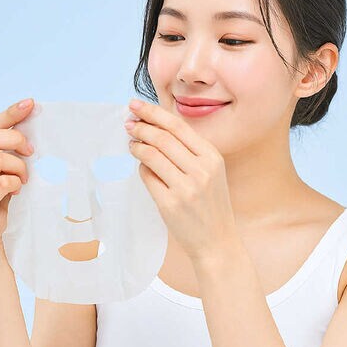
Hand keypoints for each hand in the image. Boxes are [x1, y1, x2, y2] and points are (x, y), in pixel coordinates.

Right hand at [0, 98, 34, 253]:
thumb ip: (9, 151)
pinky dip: (17, 183)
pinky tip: (19, 190)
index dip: (9, 113)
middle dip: (16, 139)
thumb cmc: (2, 198)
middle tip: (32, 151)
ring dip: (20, 167)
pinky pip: (4, 182)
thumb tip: (32, 125)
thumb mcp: (4, 170)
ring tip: (24, 178)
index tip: (30, 103)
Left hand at [125, 99, 238, 260]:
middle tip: (128, 123)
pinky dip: (142, 168)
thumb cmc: (211, 204)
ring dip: (137, 146)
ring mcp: (186, 188)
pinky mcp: (170, 204)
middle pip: (163, 138)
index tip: (136, 104)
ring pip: (152, 155)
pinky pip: (148, 177)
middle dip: (141, 126)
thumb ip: (189, 151)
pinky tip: (141, 166)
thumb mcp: (211, 172)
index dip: (154, 113)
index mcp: (212, 157)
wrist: (217, 241)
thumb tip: (156, 128)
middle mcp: (201, 170)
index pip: (178, 127)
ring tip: (131, 143)